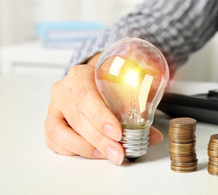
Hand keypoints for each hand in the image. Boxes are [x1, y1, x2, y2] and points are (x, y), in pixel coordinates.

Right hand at [45, 63, 163, 164]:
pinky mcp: (51, 125)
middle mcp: (63, 91)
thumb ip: (139, 107)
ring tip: (108, 154)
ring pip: (61, 132)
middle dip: (99, 138)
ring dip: (87, 147)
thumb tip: (154, 136)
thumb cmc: (107, 83)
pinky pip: (56, 142)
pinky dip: (76, 150)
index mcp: (80, 75)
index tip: (117, 132)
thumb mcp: (124, 86)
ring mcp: (54, 109)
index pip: (86, 95)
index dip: (100, 116)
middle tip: (118, 151)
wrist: (92, 80)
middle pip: (77, 117)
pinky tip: (95, 153)